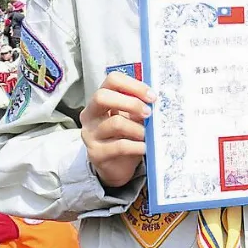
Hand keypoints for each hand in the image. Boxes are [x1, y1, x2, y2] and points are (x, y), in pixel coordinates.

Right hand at [80, 71, 154, 187]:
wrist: (116, 167)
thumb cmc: (125, 137)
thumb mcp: (132, 118)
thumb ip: (139, 107)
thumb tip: (156, 100)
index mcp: (100, 101)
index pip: (112, 80)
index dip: (133, 85)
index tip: (152, 96)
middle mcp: (90, 115)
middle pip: (103, 97)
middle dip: (131, 103)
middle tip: (149, 113)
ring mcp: (90, 134)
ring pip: (115, 123)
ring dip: (138, 128)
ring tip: (149, 135)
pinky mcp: (96, 153)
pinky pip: (120, 146)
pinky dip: (137, 146)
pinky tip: (145, 147)